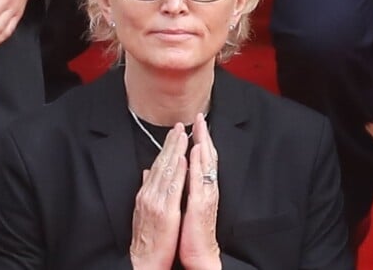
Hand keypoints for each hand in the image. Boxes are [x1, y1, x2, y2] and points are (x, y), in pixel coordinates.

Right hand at [130, 124, 188, 269]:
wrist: (143, 261)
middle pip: (162, 163)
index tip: (175, 133)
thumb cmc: (146, 238)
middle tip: (180, 126)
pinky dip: (178, 172)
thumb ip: (146, 188)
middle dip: (171, 143)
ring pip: (167, 170)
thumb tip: (147, 171)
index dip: (166, 147)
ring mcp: (157, 202)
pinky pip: (173, 188)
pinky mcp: (165, 212)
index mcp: (146, 193)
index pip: (158, 164)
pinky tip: (183, 159)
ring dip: (176, 151)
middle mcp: (149, 194)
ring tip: (183, 135)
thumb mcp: (143, 209)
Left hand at [179, 114, 220, 269]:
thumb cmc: (189, 232)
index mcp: (200, 188)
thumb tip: (166, 171)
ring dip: (203, 144)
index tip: (195, 123)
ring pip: (205, 165)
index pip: (200, 159)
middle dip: (203, 136)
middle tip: (200, 117)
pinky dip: (198, 164)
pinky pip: (199, 180)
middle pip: (206, 157)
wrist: (197, 254)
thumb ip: (177, 186)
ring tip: (200, 127)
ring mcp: (205, 195)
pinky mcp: (201, 204)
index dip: (198, 140)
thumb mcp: (181, 204)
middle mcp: (205, 188)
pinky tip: (196, 151)